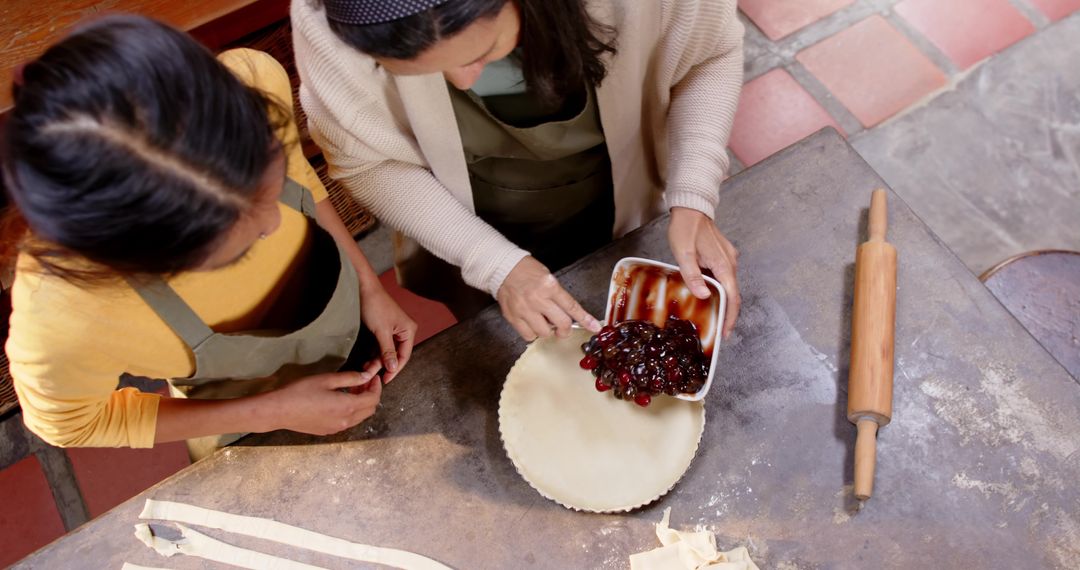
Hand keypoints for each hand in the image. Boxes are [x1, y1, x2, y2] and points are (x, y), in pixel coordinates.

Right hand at [260, 371, 382, 434]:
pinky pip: (348, 422)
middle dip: (371, 395)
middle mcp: (346, 421)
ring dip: (361, 403)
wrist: (279, 411)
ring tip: (351, 389)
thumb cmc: (300, 392)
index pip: (373, 398)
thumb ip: (350, 378)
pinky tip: (340, 400)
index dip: (377, 386)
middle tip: (363, 381)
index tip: (373, 377)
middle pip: (370, 410)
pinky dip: (351, 411)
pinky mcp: (328, 431)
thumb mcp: (327, 379)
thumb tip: (367, 376)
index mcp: (348, 407)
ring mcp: (337, 429)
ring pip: (360, 417)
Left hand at [360, 283, 416, 382]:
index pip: (404, 356)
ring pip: (386, 352)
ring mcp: (393, 330)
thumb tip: (392, 368)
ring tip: (366, 368)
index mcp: (409, 330)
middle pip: (395, 355)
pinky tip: (366, 360)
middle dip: (383, 365)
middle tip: (370, 374)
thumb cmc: (375, 305)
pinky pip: (380, 346)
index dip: (395, 369)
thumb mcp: (381, 331)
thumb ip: (387, 351)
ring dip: (377, 361)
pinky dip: (374, 354)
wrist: (362, 288)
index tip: (385, 380)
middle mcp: (404, 331)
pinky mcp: (383, 329)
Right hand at [496, 256, 601, 340]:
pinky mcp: (513, 317)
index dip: (585, 319)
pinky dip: (533, 333)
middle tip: (563, 327)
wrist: (503, 268)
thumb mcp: (549, 278)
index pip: (572, 307)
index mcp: (549, 287)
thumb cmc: (527, 271)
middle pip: (561, 323)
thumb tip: (569, 314)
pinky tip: (532, 323)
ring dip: (548, 330)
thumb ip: (558, 296)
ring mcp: (524, 310)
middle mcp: (538, 299)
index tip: (594, 327)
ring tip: (543, 321)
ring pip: (544, 333)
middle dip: (566, 329)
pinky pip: (528, 335)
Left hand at [668, 207, 740, 338]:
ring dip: (724, 301)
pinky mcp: (722, 255)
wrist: (690, 208)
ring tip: (715, 317)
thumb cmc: (685, 229)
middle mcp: (730, 262)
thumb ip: (693, 275)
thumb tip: (705, 296)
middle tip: (720, 330)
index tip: (726, 331)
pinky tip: (710, 296)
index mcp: (723, 264)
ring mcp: (728, 258)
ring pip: (729, 285)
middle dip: (728, 313)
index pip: (732, 296)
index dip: (730, 316)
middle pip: (733, 293)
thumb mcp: (683, 254)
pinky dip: (720, 289)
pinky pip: (724, 277)